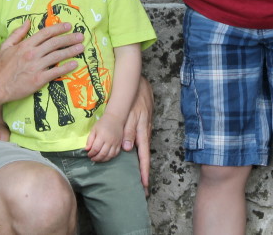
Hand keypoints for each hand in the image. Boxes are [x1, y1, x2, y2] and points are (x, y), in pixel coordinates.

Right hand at [0, 19, 83, 102]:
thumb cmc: (2, 68)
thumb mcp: (6, 46)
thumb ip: (17, 33)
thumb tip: (28, 21)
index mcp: (25, 45)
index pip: (45, 33)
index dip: (58, 28)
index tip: (68, 26)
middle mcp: (32, 54)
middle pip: (55, 43)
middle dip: (69, 38)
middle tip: (80, 36)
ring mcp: (36, 66)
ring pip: (57, 56)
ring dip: (71, 51)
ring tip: (81, 47)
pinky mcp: (39, 79)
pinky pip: (56, 72)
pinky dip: (66, 67)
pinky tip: (74, 64)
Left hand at [86, 113, 124, 161]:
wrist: (115, 118)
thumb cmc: (103, 123)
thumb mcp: (94, 129)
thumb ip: (90, 140)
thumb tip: (87, 149)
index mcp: (102, 136)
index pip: (96, 149)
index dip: (91, 153)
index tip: (88, 154)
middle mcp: (110, 141)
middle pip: (102, 154)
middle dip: (96, 158)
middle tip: (92, 158)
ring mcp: (115, 143)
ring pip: (109, 156)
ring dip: (103, 160)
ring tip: (98, 159)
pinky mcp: (119, 144)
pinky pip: (115, 154)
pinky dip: (110, 157)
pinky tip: (105, 157)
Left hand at [123, 76, 153, 193]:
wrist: (140, 84)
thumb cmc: (134, 98)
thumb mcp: (130, 114)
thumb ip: (128, 130)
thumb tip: (128, 149)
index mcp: (142, 133)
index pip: (144, 157)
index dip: (143, 172)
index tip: (144, 186)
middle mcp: (145, 133)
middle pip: (144, 156)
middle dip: (142, 172)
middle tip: (142, 188)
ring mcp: (145, 130)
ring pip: (142, 149)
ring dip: (140, 163)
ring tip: (138, 177)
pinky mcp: (142, 125)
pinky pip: (140, 142)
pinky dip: (138, 151)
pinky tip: (133, 155)